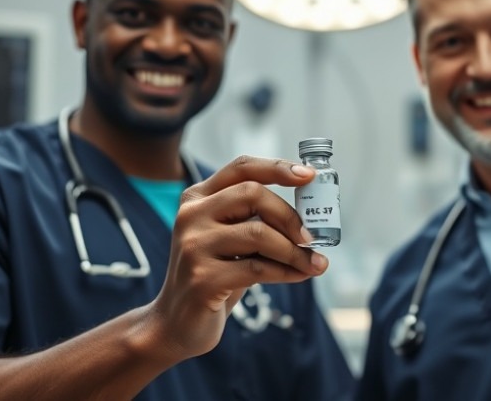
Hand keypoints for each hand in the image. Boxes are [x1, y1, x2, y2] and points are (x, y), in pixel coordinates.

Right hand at [148, 156, 325, 358]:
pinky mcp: (202, 278)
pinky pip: (258, 268)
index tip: (309, 175)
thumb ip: (258, 221)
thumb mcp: (231, 240)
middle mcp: (191, 215)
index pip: (242, 168)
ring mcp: (193, 246)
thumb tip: (311, 221)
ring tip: (313, 264)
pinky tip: (299, 276)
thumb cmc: (214, 275)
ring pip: (259, 233)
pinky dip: (287, 272)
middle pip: (253, 194)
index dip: (278, 167)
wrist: (177, 323)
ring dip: (294, 251)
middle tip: (312, 238)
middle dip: (290, 216)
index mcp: (198, 198)